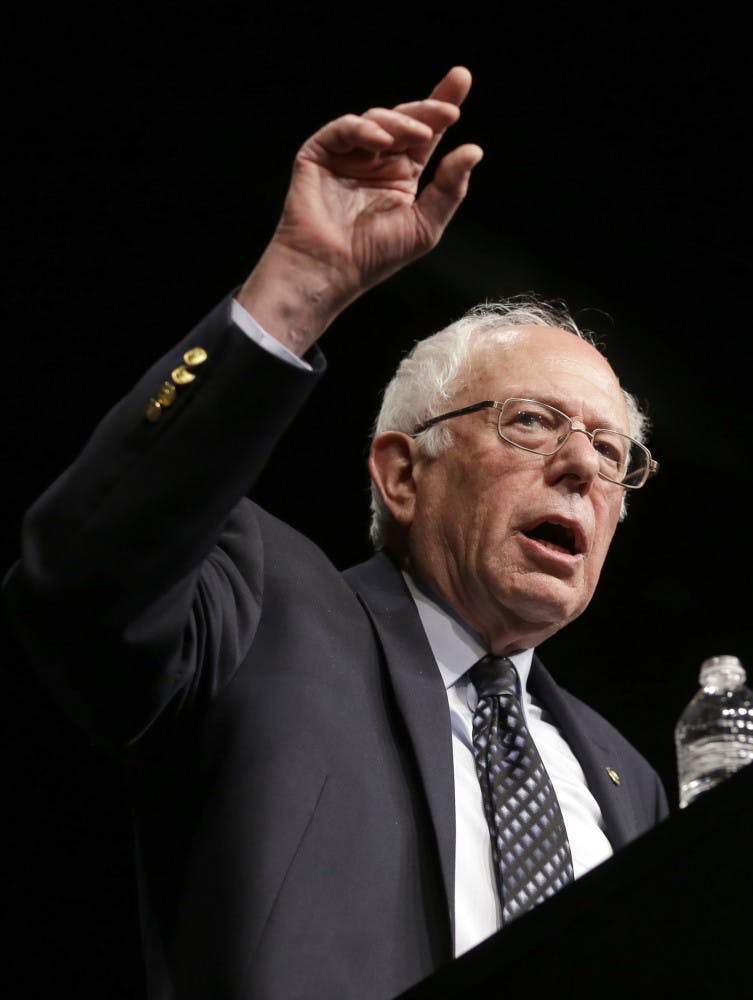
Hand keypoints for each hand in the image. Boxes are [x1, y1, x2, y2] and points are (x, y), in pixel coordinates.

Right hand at [238, 67, 482, 353]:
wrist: (330, 270)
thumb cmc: (374, 257)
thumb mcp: (424, 226)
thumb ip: (449, 189)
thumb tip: (474, 150)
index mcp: (402, 175)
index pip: (427, 133)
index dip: (442, 105)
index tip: (461, 79)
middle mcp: (377, 160)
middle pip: (405, 120)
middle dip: (428, 108)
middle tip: (449, 109)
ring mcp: (348, 155)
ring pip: (377, 119)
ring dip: (401, 123)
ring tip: (419, 136)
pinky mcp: (320, 154)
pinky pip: (344, 129)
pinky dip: (364, 130)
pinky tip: (382, 141)